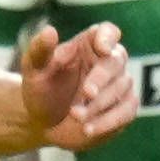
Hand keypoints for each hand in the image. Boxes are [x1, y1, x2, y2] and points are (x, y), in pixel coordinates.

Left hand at [14, 24, 139, 149]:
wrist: (44, 122)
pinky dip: (108, 121)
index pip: (108, 32)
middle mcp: (109, 61)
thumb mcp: (34, 69)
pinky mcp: (125, 108)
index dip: (108, 38)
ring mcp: (120, 85)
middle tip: (86, 93)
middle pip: (116, 61)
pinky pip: (125, 112)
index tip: (102, 49)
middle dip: (102, 78)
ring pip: (121, 88)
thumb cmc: (41, 88)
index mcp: (89, 45)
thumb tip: (50, 31)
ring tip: (75, 116)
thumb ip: (40, 50)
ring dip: (98, 104)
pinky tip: (88, 129)